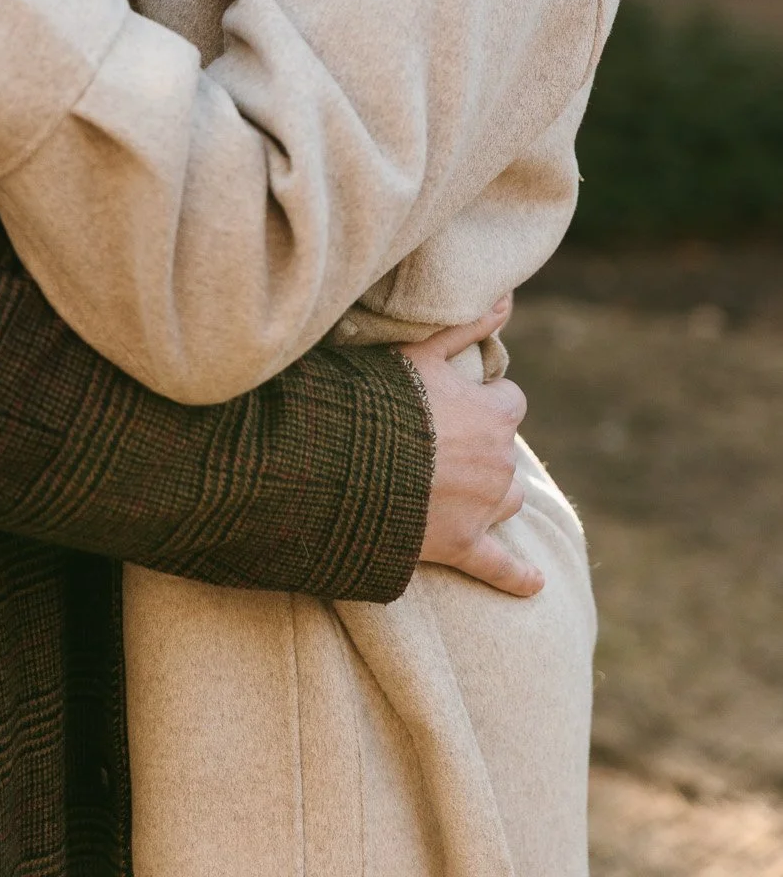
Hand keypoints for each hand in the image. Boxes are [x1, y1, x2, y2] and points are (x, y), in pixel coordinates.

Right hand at [402, 298, 542, 598]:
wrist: (348, 465)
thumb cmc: (381, 400)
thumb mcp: (419, 351)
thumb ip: (465, 326)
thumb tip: (508, 298)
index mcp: (494, 415)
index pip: (510, 402)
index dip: (485, 400)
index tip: (456, 401)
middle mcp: (499, 463)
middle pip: (507, 452)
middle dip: (484, 447)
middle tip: (440, 440)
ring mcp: (484, 508)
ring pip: (508, 500)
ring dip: (492, 494)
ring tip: (457, 488)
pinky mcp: (463, 546)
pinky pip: (501, 566)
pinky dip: (518, 577)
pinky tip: (535, 585)